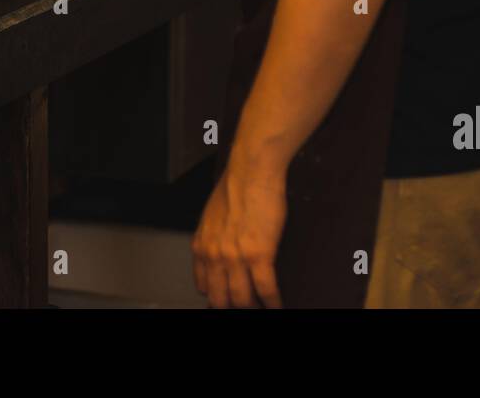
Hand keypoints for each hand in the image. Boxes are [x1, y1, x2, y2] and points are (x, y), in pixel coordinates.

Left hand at [191, 160, 286, 307]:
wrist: (251, 172)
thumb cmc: (235, 187)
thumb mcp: (212, 217)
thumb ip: (212, 240)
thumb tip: (220, 255)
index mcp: (202, 247)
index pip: (204, 287)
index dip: (218, 297)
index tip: (228, 300)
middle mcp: (214, 256)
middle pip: (220, 300)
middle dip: (233, 307)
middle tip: (247, 306)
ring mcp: (235, 258)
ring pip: (242, 299)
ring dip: (254, 306)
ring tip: (263, 307)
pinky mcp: (259, 254)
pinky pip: (266, 289)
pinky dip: (273, 302)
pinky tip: (277, 304)